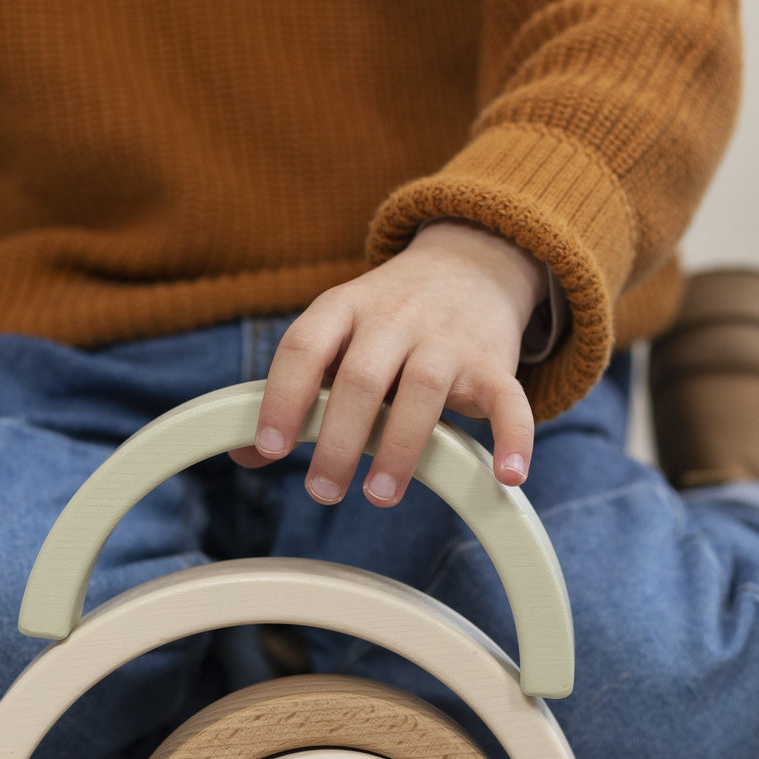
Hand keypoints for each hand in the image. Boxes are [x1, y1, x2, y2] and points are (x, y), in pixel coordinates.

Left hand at [230, 219, 547, 505]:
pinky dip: (513, 436)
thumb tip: (245, 454)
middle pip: (360, 377)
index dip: (282, 397)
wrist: (472, 262)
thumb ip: (296, 391)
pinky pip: (508, 399)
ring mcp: (447, 338)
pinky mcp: (495, 361)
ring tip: (379, 495)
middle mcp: (394, 317)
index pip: (303, 347)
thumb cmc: (386, 319)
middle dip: (338, 439)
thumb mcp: (335, 337)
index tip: (271, 448)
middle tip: (322, 491)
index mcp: (343, 309)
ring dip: (400, 447)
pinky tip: (509, 476)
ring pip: (423, 389)